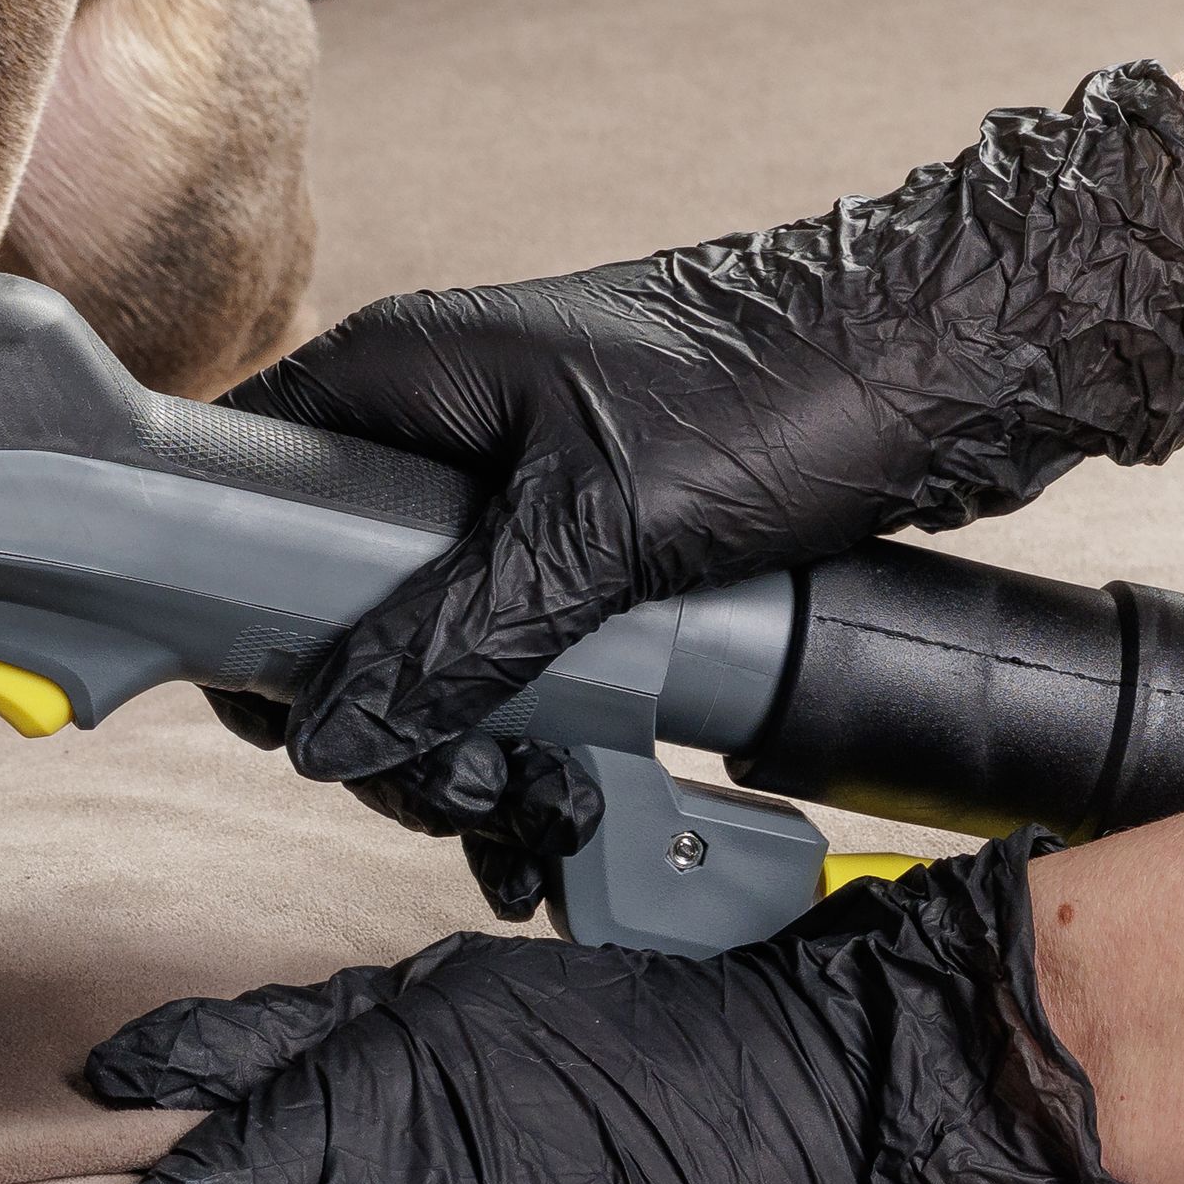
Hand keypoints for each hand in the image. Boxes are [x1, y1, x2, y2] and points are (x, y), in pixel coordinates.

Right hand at [222, 63, 1183, 880]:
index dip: (231, 610)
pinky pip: (517, 655)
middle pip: (329, 600)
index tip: (280, 718)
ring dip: (466, 751)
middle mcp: (440, 425)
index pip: (236, 487)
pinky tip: (575, 804)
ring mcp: (515, 486)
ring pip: (428, 646)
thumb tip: (331, 730)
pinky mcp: (591, 541)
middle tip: (452, 797)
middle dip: (383, 723)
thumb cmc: (783, 392)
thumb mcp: (601, 531)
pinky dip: (535, 734)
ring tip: (532, 819)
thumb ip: (456, 636)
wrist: (952, 364)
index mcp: (402, 377)